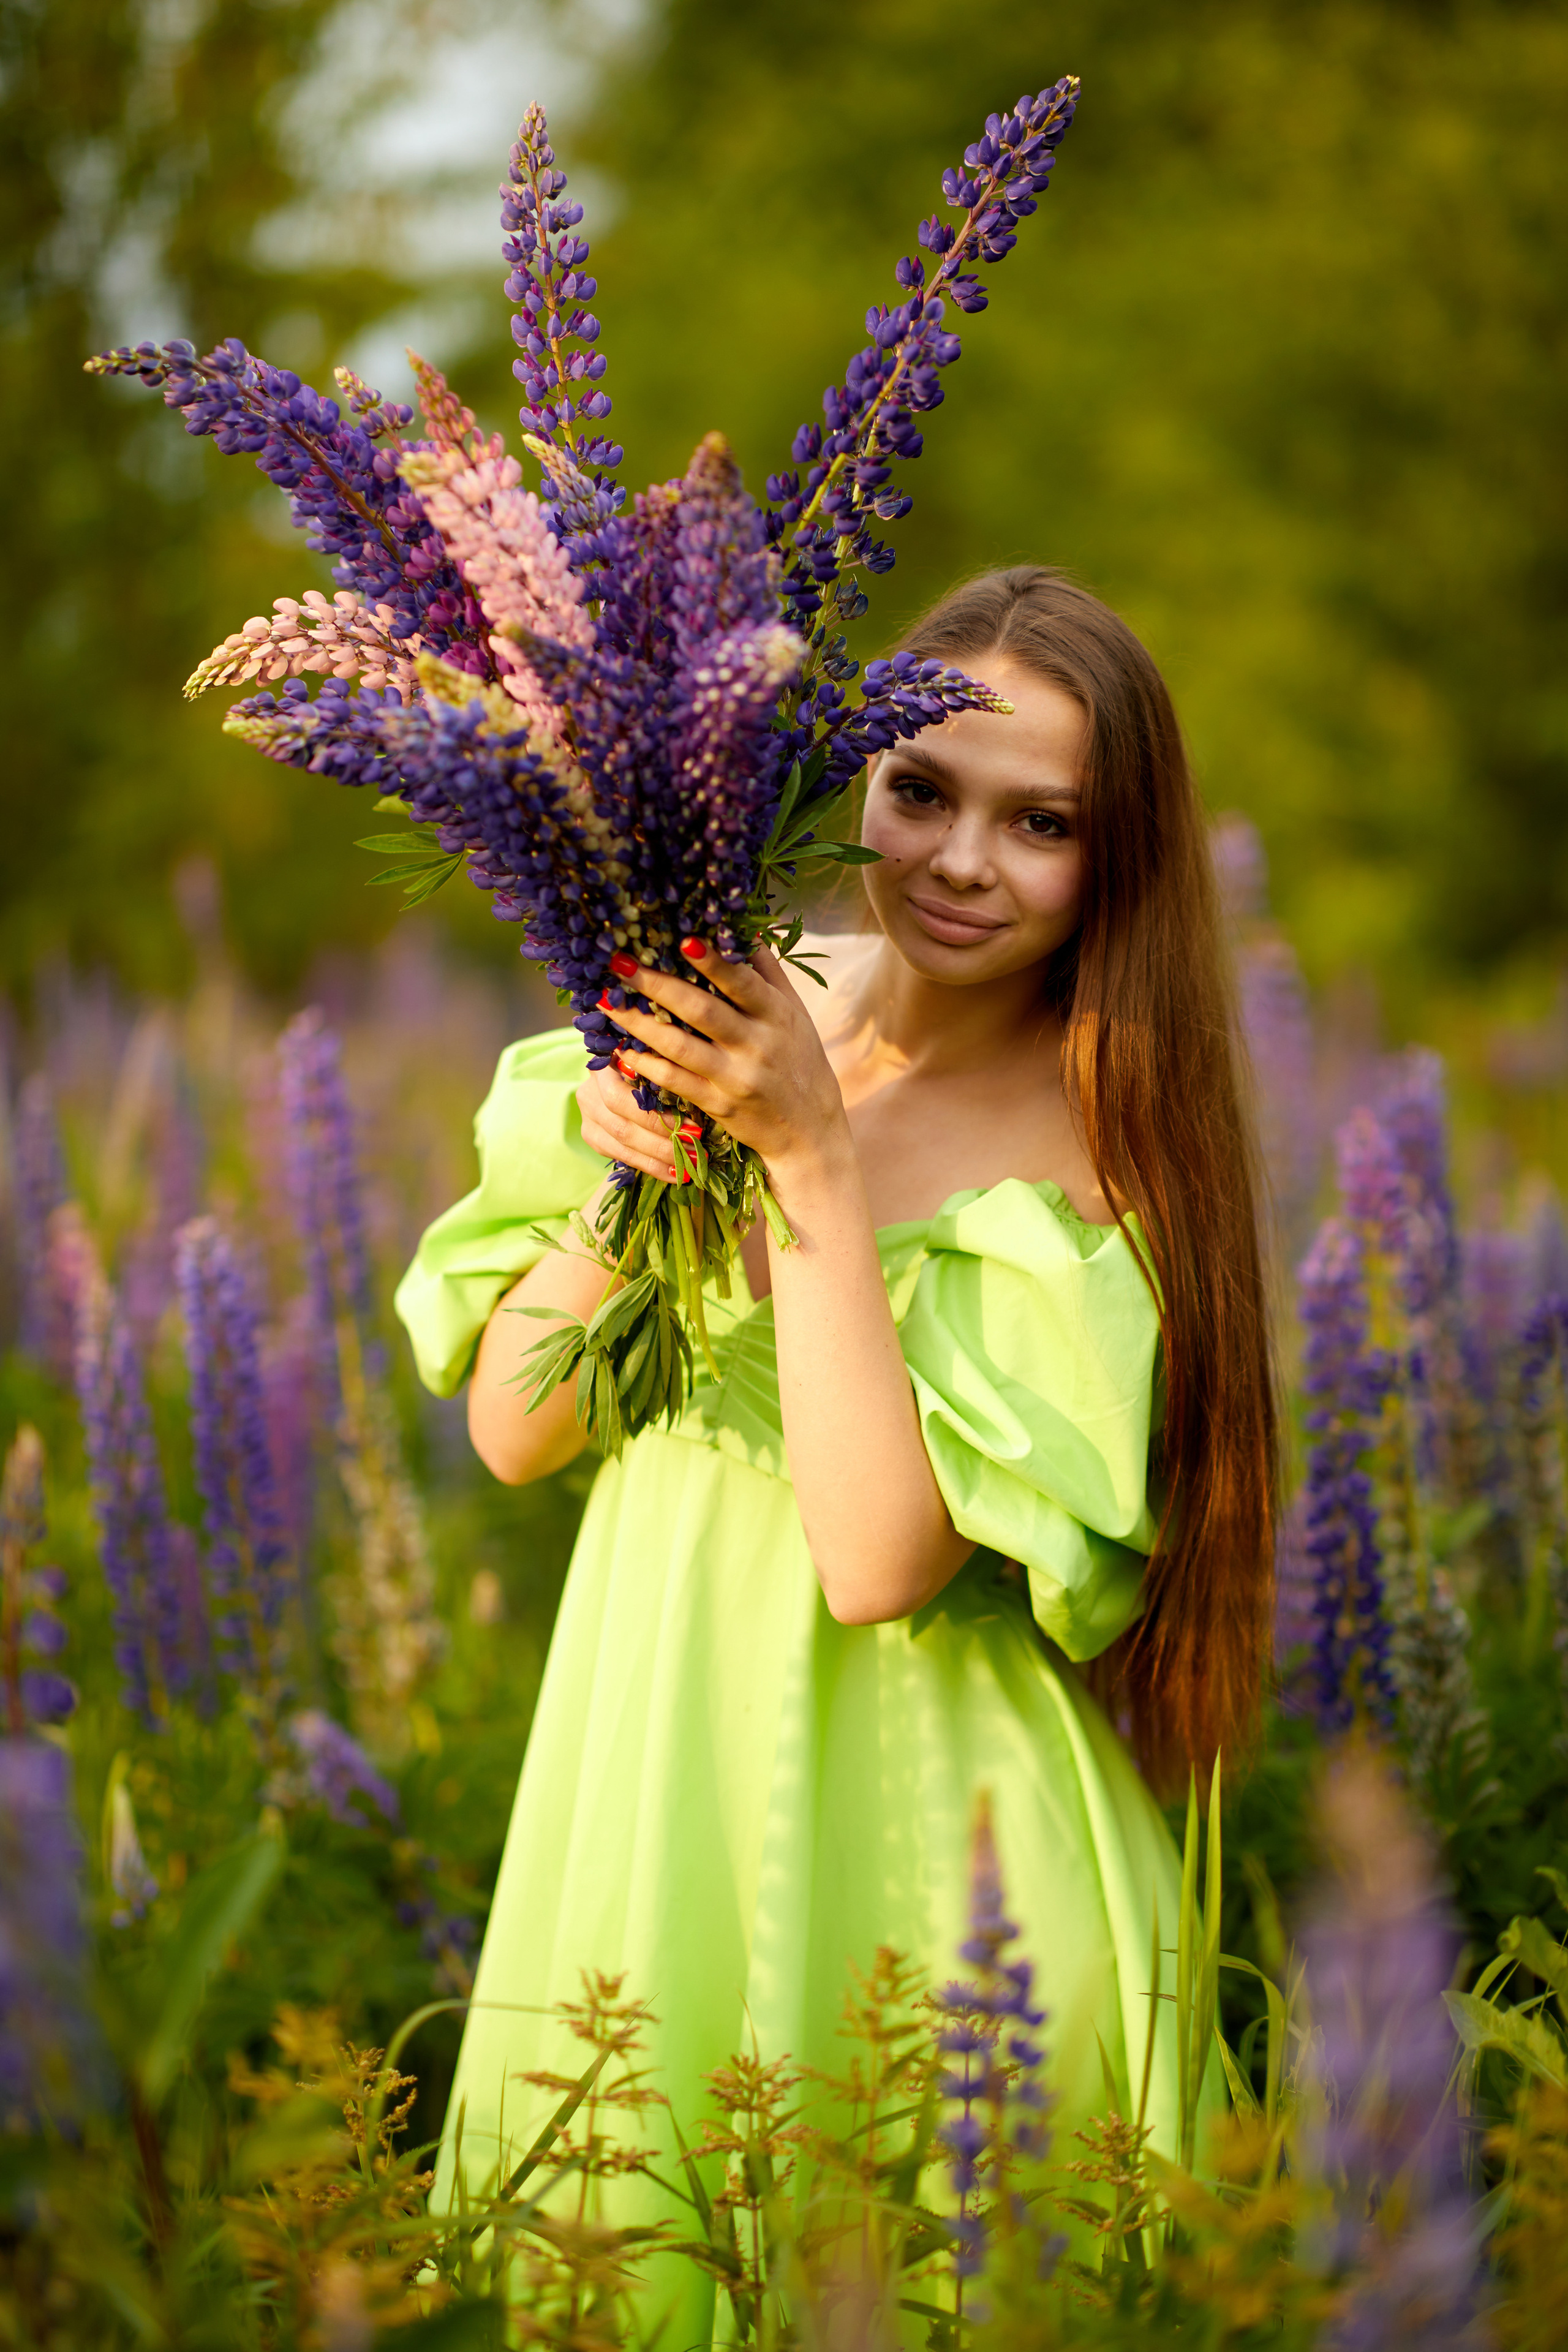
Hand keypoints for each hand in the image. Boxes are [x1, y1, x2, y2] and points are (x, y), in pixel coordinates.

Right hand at [575, 1058, 693, 1183]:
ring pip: (623, 1146)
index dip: (658, 1118)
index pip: (623, 1099)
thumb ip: (662, 1076)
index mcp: (602, 1069)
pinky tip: (673, 1173)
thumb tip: (692, 1101)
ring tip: (689, 1167)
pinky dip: (650, 1166)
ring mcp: (587, 1118)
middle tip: (696, 1151)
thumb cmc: (645, 1064)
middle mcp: (588, 1094)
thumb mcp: (651, 1062)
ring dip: (659, 1159)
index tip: (694, 1127)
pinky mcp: (592, 1136)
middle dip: (663, 1144)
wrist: (617, 1072)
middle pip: (623, 1128)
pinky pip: (621, 1157)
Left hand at [596, 940, 850, 1181]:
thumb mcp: (795, 1014)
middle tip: (618, 962)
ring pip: (680, 1046)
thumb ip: (768, 973)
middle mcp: (757, 1045)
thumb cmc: (800, 1061)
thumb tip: (742, 929)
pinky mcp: (719, 1105)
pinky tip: (623, 1050)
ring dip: (639, 1023)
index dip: (713, 962)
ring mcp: (736, 1077)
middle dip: (657, 984)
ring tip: (607, 1003)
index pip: (742, 982)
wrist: (810, 1130)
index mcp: (777, 1015)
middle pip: (701, 1010)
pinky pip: (676, 1082)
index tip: (682, 939)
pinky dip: (647, 1066)